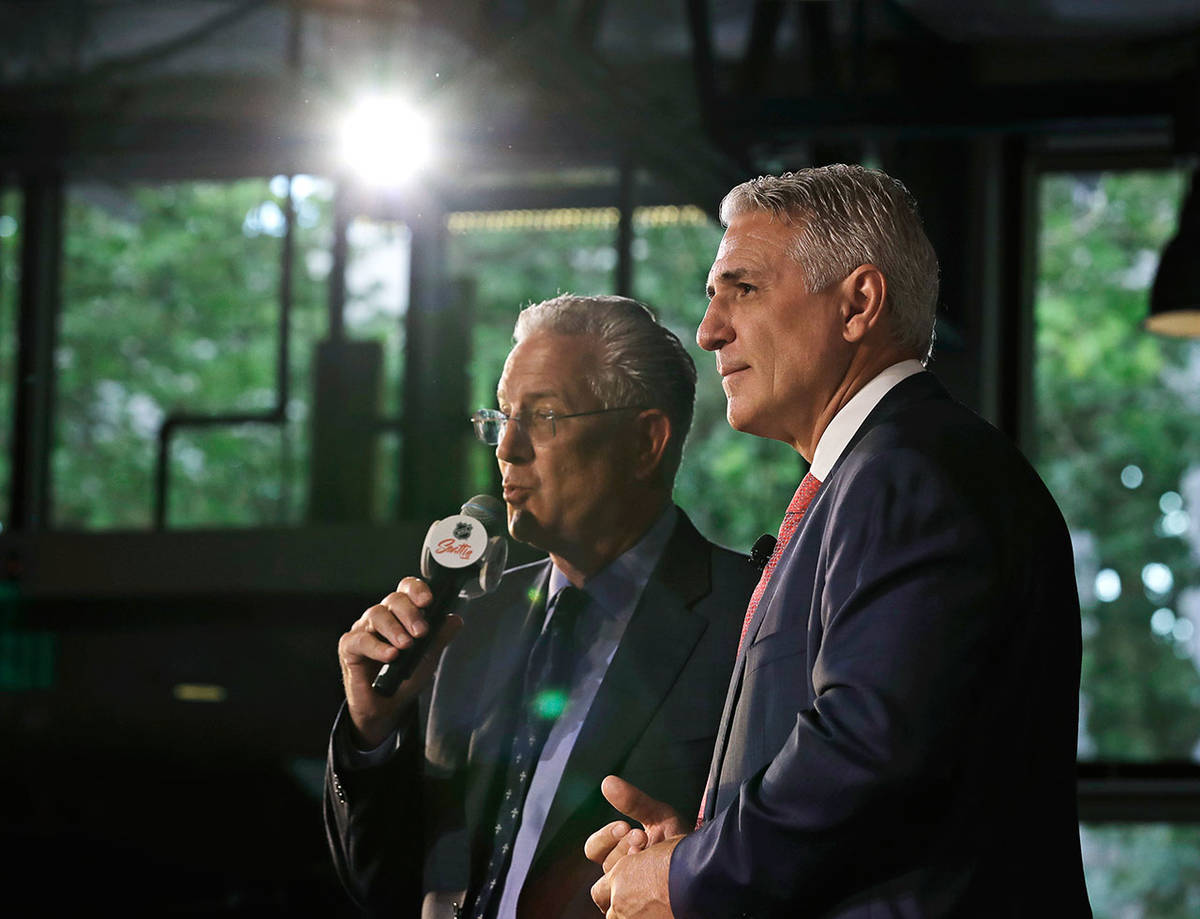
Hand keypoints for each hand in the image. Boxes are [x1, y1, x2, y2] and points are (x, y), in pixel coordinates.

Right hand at [337, 576, 462, 747]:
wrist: (387, 707)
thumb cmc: (405, 678)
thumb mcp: (428, 658)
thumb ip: (440, 637)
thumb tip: (455, 619)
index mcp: (401, 614)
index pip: (406, 590)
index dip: (416, 590)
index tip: (428, 601)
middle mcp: (382, 617)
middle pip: (394, 599)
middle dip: (410, 613)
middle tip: (421, 632)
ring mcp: (364, 630)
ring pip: (377, 614)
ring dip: (395, 629)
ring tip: (406, 645)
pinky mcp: (349, 647)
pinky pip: (361, 640)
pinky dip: (377, 647)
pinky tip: (390, 656)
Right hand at [585, 776, 687, 914]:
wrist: (706, 870)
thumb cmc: (685, 846)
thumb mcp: (660, 817)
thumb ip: (634, 801)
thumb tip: (607, 782)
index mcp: (622, 856)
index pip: (594, 849)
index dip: (606, 837)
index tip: (625, 826)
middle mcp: (622, 878)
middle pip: (603, 866)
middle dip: (620, 849)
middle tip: (640, 838)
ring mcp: (630, 897)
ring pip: (609, 884)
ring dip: (628, 865)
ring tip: (649, 852)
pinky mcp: (636, 910)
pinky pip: (622, 903)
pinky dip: (635, 885)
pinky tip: (651, 873)